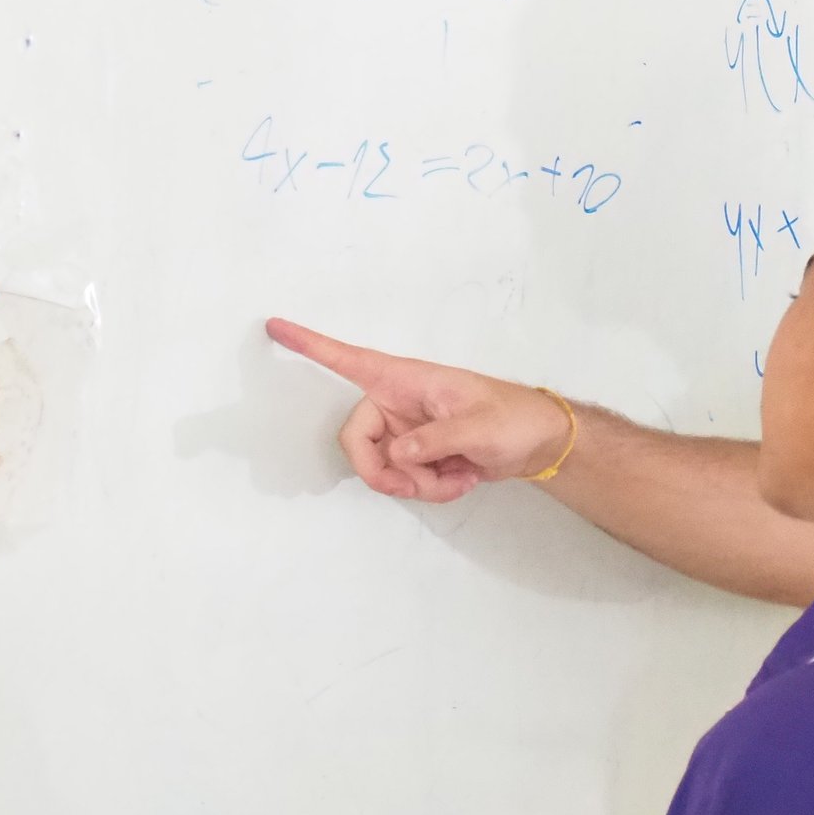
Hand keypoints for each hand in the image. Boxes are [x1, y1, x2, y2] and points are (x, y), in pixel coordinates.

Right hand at [265, 318, 573, 502]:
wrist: (539, 442)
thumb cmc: (514, 419)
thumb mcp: (480, 428)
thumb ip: (437, 439)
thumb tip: (398, 452)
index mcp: (406, 380)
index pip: (350, 359)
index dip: (311, 345)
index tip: (274, 325)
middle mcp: (397, 403)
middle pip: (358, 442)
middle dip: (384, 473)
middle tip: (417, 485)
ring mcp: (406, 431)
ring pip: (382, 468)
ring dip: (417, 484)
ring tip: (458, 476)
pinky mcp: (418, 455)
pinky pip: (404, 481)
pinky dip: (431, 489)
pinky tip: (461, 479)